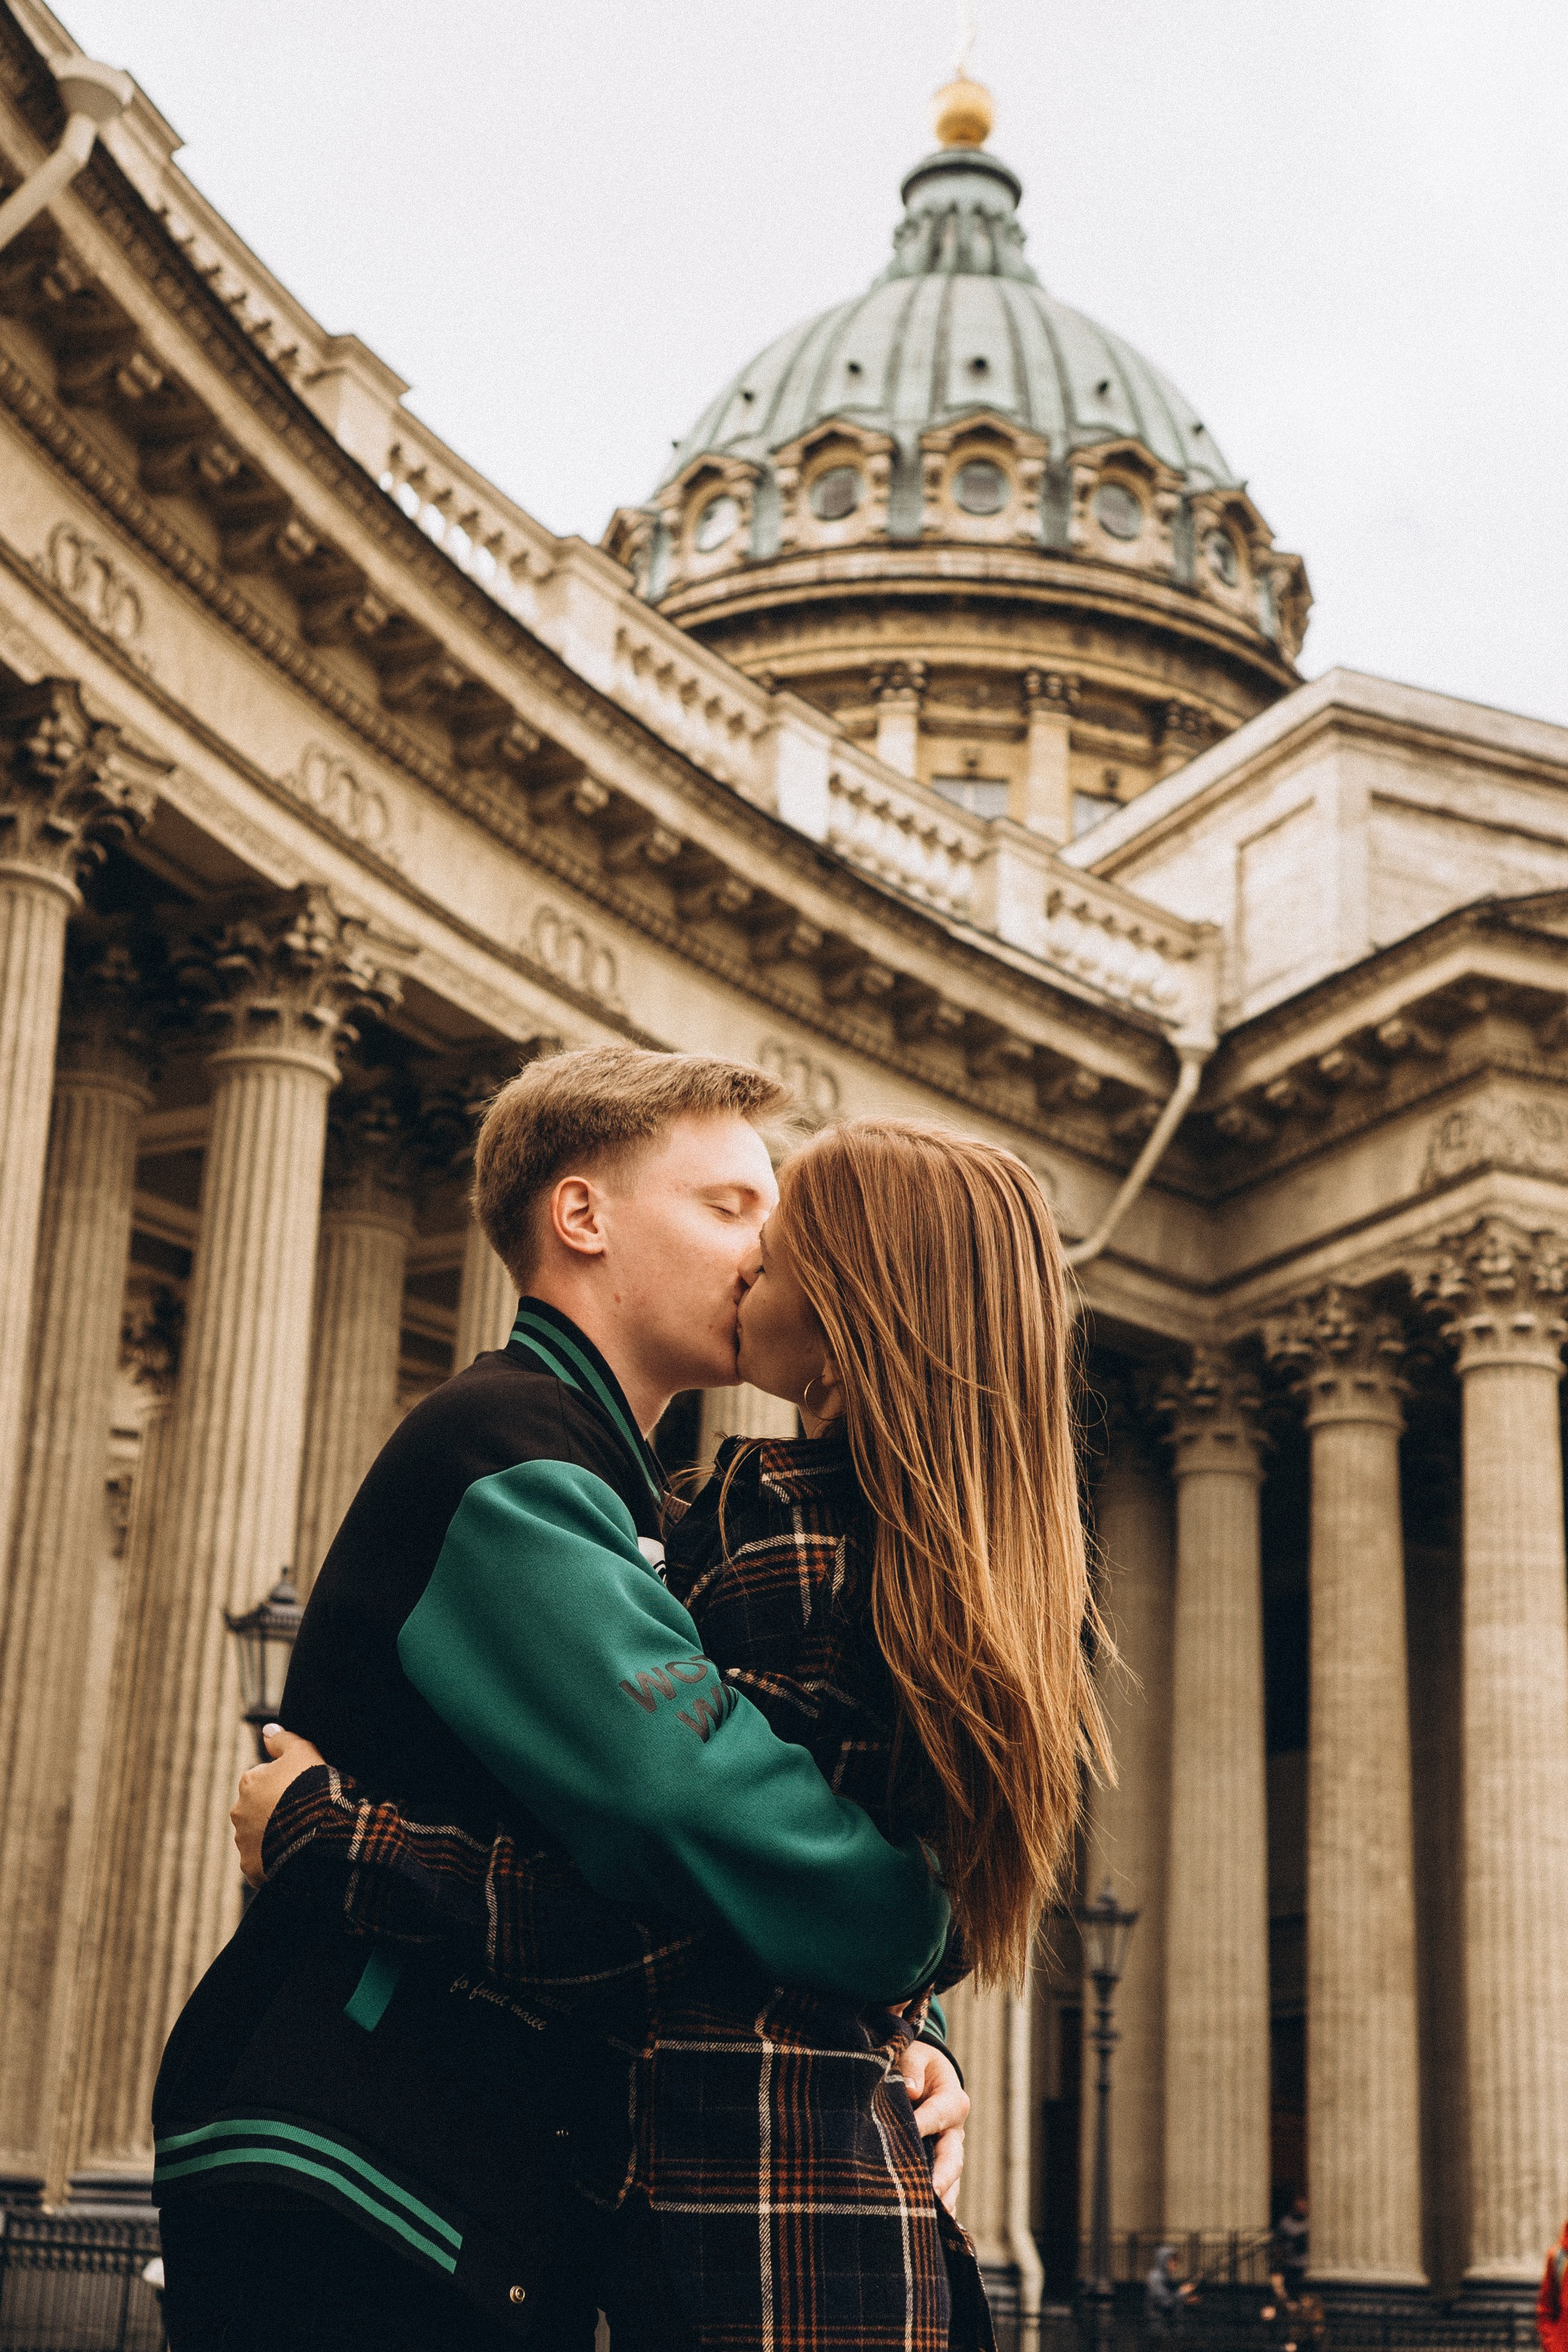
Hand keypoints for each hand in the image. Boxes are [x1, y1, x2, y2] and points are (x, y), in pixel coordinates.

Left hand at [231, 1725, 324, 1886]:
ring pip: (258, 1835)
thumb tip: (267, 1729)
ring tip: (300, 1835)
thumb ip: (283, 1739)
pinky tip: (294, 1854)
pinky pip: (261, 1861)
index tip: (303, 1789)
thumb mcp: (303, 1752)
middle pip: (258, 1808)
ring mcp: (244, 1841)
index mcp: (249, 1782)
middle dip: (274, 1810)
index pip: (263, 1779)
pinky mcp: (251, 1866)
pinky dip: (274, 1859)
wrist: (317, 1833)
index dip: (286, 1783)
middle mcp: (239, 1811)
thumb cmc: (311, 1788)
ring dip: (273, 1834)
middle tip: (301, 1813)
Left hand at [898, 2039, 968, 2215]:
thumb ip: (911, 2068)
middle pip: (953, 2158)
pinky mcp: (942, 2168)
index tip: (900, 2137)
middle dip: (942, 2177)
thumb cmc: (917, 2064)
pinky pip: (944, 2191)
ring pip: (950, 2181)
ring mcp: (950, 2153)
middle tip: (929, 2194)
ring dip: (940, 2199)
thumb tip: (907, 2090)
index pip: (938, 2114)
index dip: (921, 2125)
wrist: (926, 2074)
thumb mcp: (915, 2055)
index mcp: (952, 2100)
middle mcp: (956, 2131)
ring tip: (926, 2219)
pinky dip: (936, 2208)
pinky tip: (923, 2226)